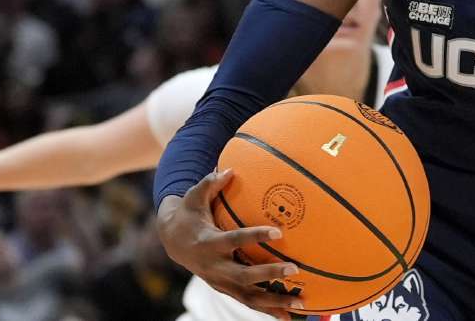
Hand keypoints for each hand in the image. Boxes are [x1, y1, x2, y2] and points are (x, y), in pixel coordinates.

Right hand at [157, 170, 301, 318]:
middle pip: (244, 276)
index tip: (279, 232)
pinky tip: (290, 316)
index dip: (255, 236)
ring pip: (249, 296)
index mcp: (209, 243)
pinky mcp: (226, 290)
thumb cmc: (189, 214)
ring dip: (274, 302)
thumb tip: (230, 169)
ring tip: (301, 303)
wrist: (173, 241)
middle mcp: (214, 267)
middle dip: (269, 274)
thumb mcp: (193, 196)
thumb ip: (210, 183)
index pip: (234, 240)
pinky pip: (249, 302)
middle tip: (294, 269)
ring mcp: (220, 282)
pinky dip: (269, 310)